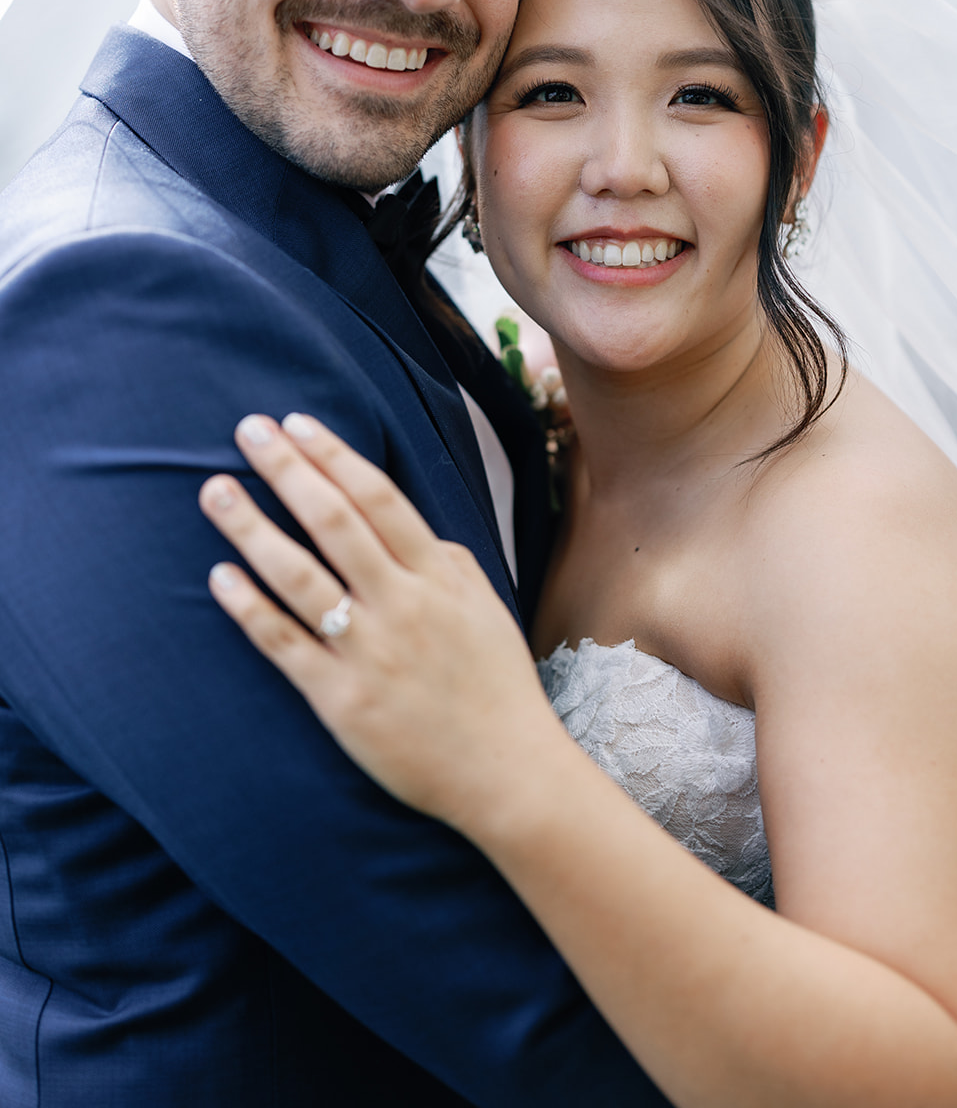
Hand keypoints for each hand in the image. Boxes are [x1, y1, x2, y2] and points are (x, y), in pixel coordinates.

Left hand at [199, 414, 564, 832]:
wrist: (504, 770)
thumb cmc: (494, 683)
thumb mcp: (482, 603)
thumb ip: (441, 556)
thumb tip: (397, 519)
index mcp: (438, 575)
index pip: (378, 498)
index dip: (334, 455)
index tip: (295, 422)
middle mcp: (401, 605)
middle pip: (334, 522)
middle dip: (287, 469)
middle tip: (248, 429)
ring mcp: (368, 653)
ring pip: (299, 577)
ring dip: (252, 528)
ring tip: (216, 490)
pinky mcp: (340, 700)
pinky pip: (284, 644)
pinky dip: (250, 607)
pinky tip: (221, 574)